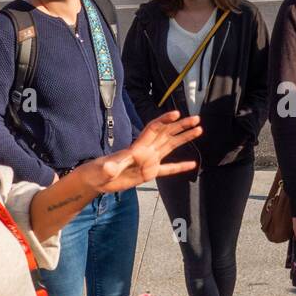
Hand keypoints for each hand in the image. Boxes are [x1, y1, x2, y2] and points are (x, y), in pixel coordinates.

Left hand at [82, 112, 201, 192]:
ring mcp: (149, 161)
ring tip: (199, 130)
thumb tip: (110, 167)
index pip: (154, 129)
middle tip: (197, 120)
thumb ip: (110, 167)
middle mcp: (146, 151)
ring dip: (184, 138)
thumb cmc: (98, 172)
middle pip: (167, 134)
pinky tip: (192, 164)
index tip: (177, 114)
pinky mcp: (149, 173)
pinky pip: (168, 169)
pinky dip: (179, 166)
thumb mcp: (104, 170)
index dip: (164, 121)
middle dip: (181, 126)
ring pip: (170, 146)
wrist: (97, 180)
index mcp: (137, 148)